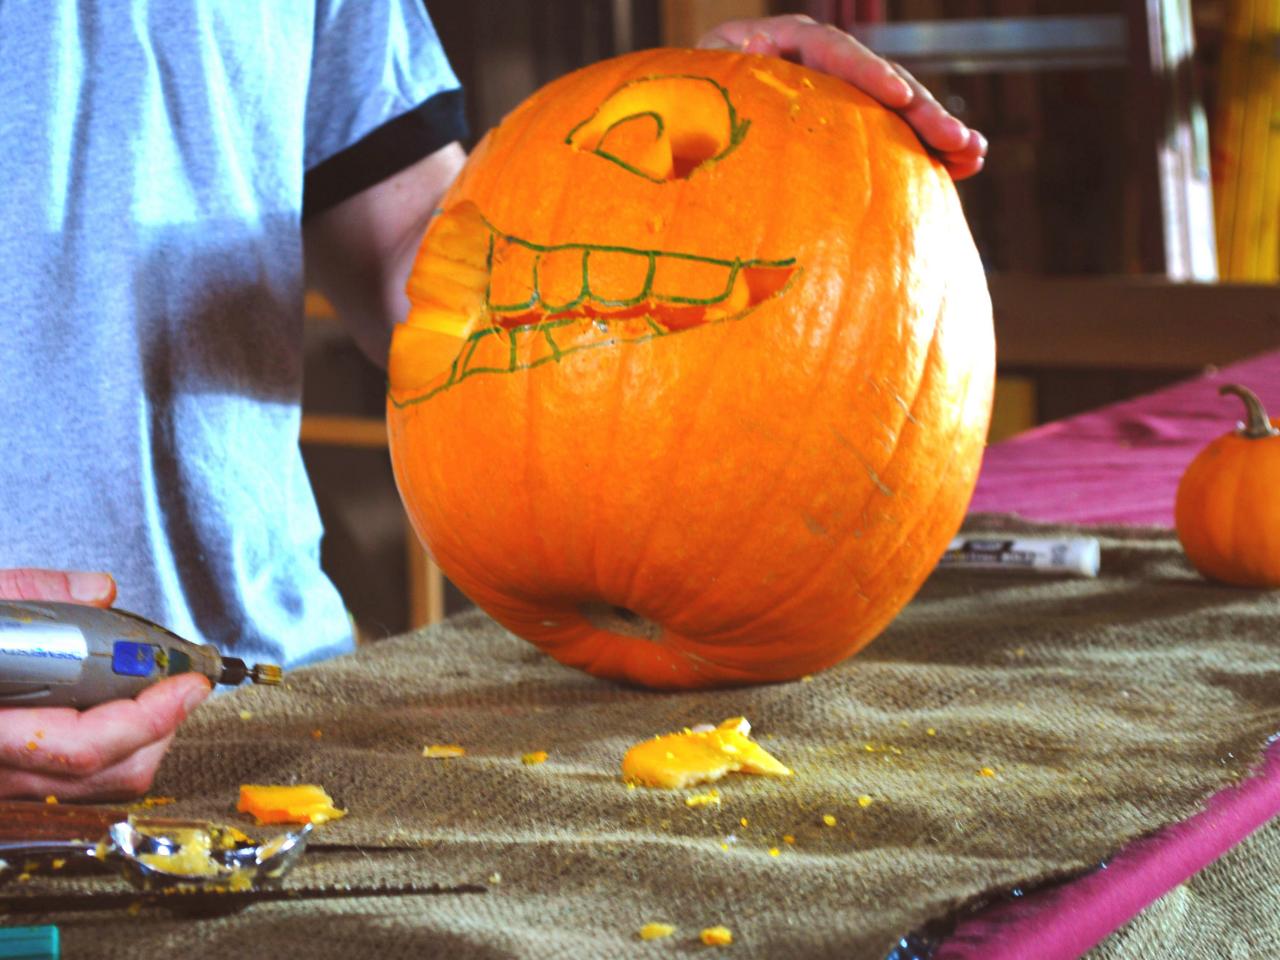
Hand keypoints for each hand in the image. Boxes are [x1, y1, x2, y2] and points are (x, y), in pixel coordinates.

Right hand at [0, 569, 210, 799]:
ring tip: (155, 694)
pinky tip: (116, 711)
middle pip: (109, 776)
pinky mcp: (16, 788)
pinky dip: (115, 753)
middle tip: (181, 682)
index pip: (85, 744)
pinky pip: (83, 786)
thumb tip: (98, 590)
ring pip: (103, 789)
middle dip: (161, 727)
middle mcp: (0, 772)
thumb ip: (32, 595)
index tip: (190, 680)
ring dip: (145, 741)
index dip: (151, 714)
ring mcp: (7, 788)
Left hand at [699, 15, 986, 179]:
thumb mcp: (698, 90)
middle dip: (921, 110)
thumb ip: (725, 76)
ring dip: (936, 130)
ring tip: (973, 153)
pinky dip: (924, 150)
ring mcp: (835, 95)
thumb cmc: (681, 115)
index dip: (867, 73)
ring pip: (894, 108)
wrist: (682, 135)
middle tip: (958, 140)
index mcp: (778, 44)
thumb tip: (756, 53)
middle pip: (875, 79)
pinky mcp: (847, 127)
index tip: (899, 97)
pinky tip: (963, 164)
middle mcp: (814, 63)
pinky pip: (891, 135)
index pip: (829, 49)